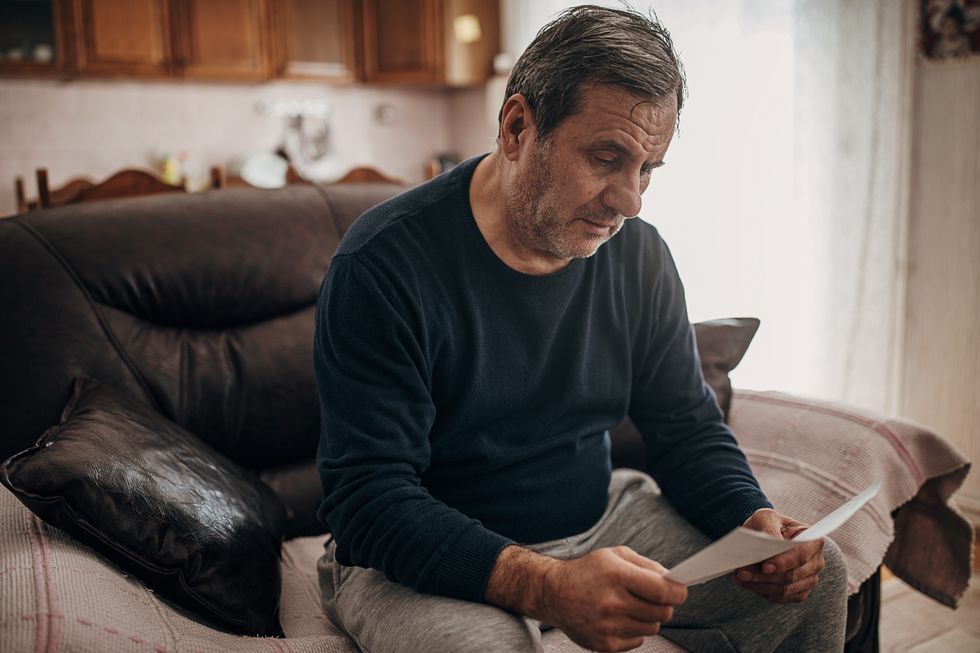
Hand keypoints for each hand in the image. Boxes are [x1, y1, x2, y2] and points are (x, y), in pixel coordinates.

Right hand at [486, 545, 686, 652]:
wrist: (553, 593)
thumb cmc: (587, 572)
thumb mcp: (614, 555)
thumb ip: (647, 565)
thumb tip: (673, 580)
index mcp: (616, 575)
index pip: (663, 591)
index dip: (679, 592)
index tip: (680, 590)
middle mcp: (611, 602)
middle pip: (663, 612)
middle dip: (664, 604)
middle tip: (653, 597)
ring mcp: (607, 626)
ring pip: (653, 627)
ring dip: (649, 617)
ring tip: (631, 605)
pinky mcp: (604, 644)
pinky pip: (638, 640)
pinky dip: (635, 630)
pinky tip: (619, 618)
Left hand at [735, 509, 824, 602]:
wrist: (764, 536)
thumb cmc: (767, 524)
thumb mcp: (766, 517)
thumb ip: (770, 527)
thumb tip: (774, 542)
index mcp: (813, 541)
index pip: (801, 555)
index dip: (783, 563)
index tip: (764, 567)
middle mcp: (815, 562)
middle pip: (792, 576)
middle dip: (764, 576)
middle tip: (741, 573)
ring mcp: (809, 579)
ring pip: (785, 590)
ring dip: (759, 585)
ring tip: (739, 577)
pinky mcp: (798, 592)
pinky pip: (781, 598)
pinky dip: (762, 591)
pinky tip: (747, 583)